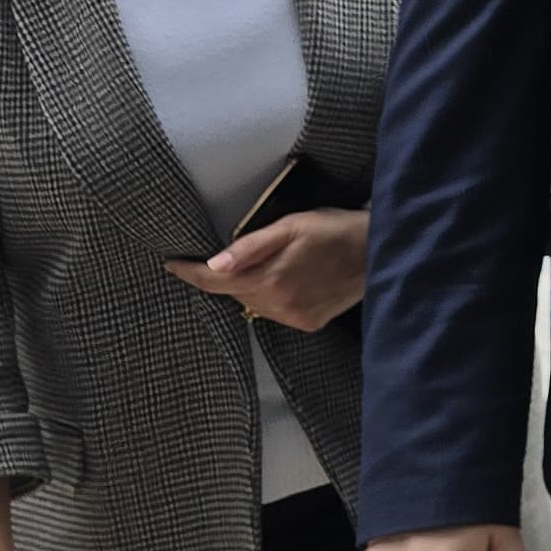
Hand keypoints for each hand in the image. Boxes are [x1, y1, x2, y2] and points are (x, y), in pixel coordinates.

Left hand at [164, 206, 367, 330]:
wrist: (380, 252)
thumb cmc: (335, 230)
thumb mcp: (291, 226)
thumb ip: (250, 247)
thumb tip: (212, 264)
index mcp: (268, 279)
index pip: (213, 282)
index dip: (188, 274)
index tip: (170, 265)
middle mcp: (277, 305)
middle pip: (234, 293)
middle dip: (227, 277)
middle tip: (233, 257)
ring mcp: (294, 317)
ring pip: (254, 303)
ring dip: (252, 286)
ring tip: (273, 264)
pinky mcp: (309, 323)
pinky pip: (277, 311)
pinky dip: (275, 297)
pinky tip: (293, 279)